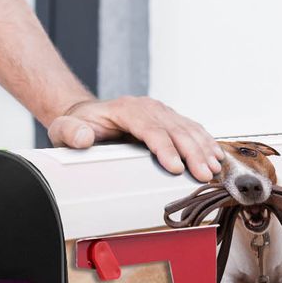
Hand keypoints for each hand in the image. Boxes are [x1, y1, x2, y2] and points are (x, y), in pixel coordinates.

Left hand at [46, 96, 223, 180]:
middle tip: (203, 175)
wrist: (85, 116)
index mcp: (125, 109)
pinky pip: (191, 129)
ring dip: (203, 149)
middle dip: (191, 152)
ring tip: (214, 170)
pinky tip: (216, 156)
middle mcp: (147, 107)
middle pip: (174, 128)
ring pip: (187, 128)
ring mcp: (160, 112)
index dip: (164, 148)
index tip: (175, 167)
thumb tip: (84, 137)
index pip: (149, 128)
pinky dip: (206, 142)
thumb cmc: (77, 126)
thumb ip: (71, 133)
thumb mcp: (64, 130)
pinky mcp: (168, 119)